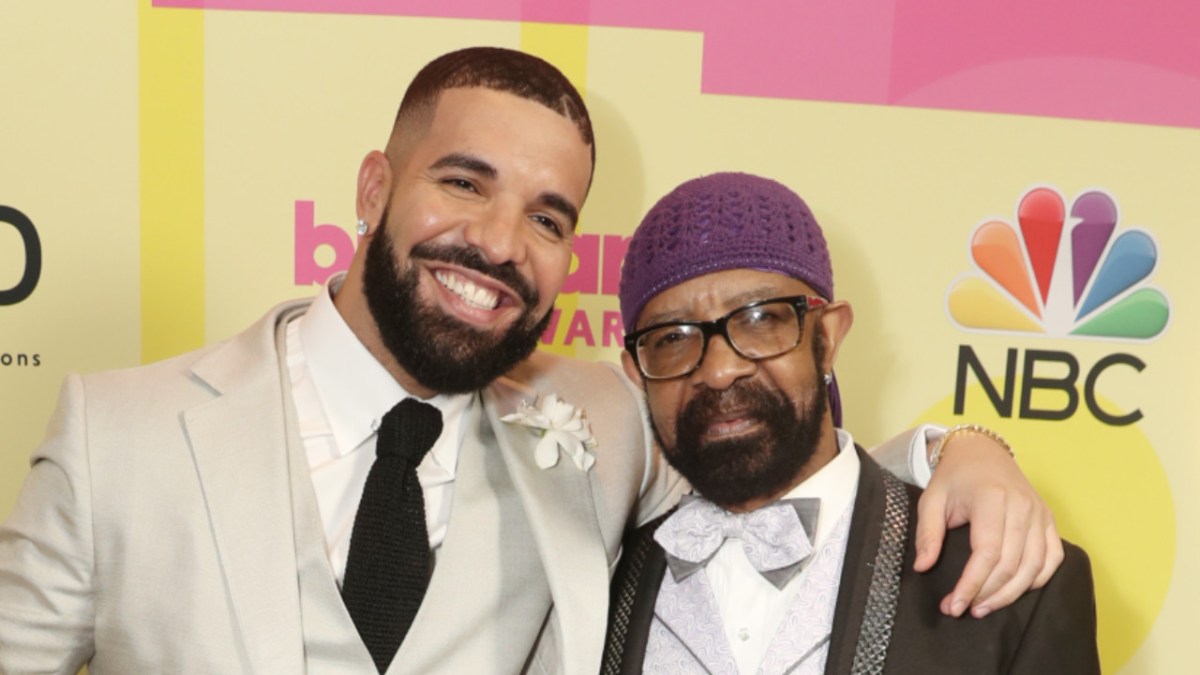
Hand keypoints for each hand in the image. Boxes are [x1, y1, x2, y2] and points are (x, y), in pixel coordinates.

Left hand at [913, 429, 1063, 617]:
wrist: (981, 452)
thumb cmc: (954, 477)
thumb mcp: (932, 499)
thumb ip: (927, 533)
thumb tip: (923, 567)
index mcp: (992, 498)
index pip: (987, 553)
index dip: (972, 584)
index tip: (954, 605)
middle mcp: (1022, 506)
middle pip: (1011, 564)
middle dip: (987, 594)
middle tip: (963, 610)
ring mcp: (1040, 513)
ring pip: (1034, 566)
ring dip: (1010, 594)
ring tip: (983, 608)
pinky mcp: (1049, 519)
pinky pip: (1052, 558)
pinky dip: (1036, 580)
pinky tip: (1014, 592)